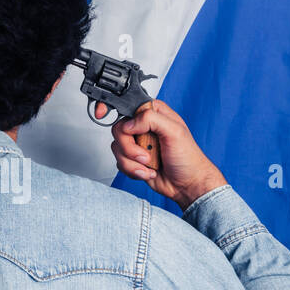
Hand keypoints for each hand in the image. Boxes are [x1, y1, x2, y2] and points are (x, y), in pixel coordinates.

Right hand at [106, 100, 227, 207]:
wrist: (187, 184)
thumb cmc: (188, 158)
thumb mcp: (175, 132)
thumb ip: (151, 120)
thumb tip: (129, 124)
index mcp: (154, 113)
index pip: (128, 104)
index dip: (112, 107)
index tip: (102, 112)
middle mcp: (143, 127)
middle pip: (119, 130)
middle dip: (130, 148)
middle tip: (146, 155)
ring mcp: (137, 144)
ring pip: (117, 148)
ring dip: (133, 162)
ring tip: (150, 166)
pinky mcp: (133, 160)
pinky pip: (120, 163)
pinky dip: (134, 171)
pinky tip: (149, 172)